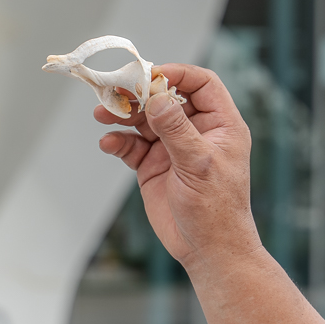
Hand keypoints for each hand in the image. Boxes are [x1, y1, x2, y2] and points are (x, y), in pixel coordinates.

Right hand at [94, 63, 261, 268]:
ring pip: (145, 120)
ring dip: (124, 115)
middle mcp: (197, 131)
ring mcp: (173, 148)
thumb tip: (157, 97)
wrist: (207, 249)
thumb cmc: (216, 208)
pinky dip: (119, 142)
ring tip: (103, 114)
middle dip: (140, 94)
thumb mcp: (198, 164)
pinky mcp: (153, 166)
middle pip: (166, 98)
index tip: (151, 75)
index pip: (201, 84)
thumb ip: (176, 130)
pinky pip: (132, 146)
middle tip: (115, 91)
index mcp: (221, 124)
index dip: (177, 74)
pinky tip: (109, 143)